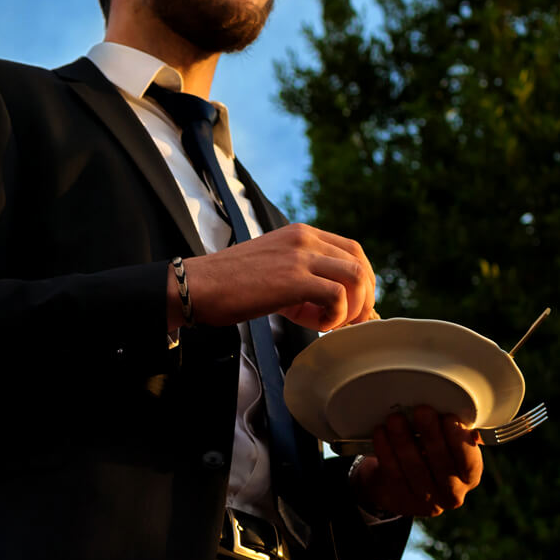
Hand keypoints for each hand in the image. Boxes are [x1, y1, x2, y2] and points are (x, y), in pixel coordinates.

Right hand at [179, 223, 376, 331]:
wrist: (196, 287)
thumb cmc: (226, 286)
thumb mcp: (271, 268)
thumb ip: (301, 277)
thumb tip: (330, 305)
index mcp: (300, 234)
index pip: (351, 250)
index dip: (360, 281)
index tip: (353, 305)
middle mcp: (305, 239)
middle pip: (359, 262)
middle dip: (364, 296)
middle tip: (352, 321)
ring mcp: (300, 257)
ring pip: (356, 277)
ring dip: (354, 307)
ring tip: (334, 324)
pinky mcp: (294, 279)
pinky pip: (337, 296)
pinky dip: (336, 317)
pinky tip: (318, 325)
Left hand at [351, 406, 483, 516]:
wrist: (397, 485)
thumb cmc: (428, 457)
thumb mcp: (447, 447)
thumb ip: (454, 434)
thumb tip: (457, 413)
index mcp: (470, 477)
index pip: (468, 460)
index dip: (458, 439)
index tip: (448, 417)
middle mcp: (452, 493)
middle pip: (440, 462)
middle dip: (430, 434)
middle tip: (421, 411)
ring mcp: (425, 502)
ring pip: (414, 468)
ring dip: (403, 440)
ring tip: (396, 419)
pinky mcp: (399, 500)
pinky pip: (391, 472)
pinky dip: (385, 451)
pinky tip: (381, 434)